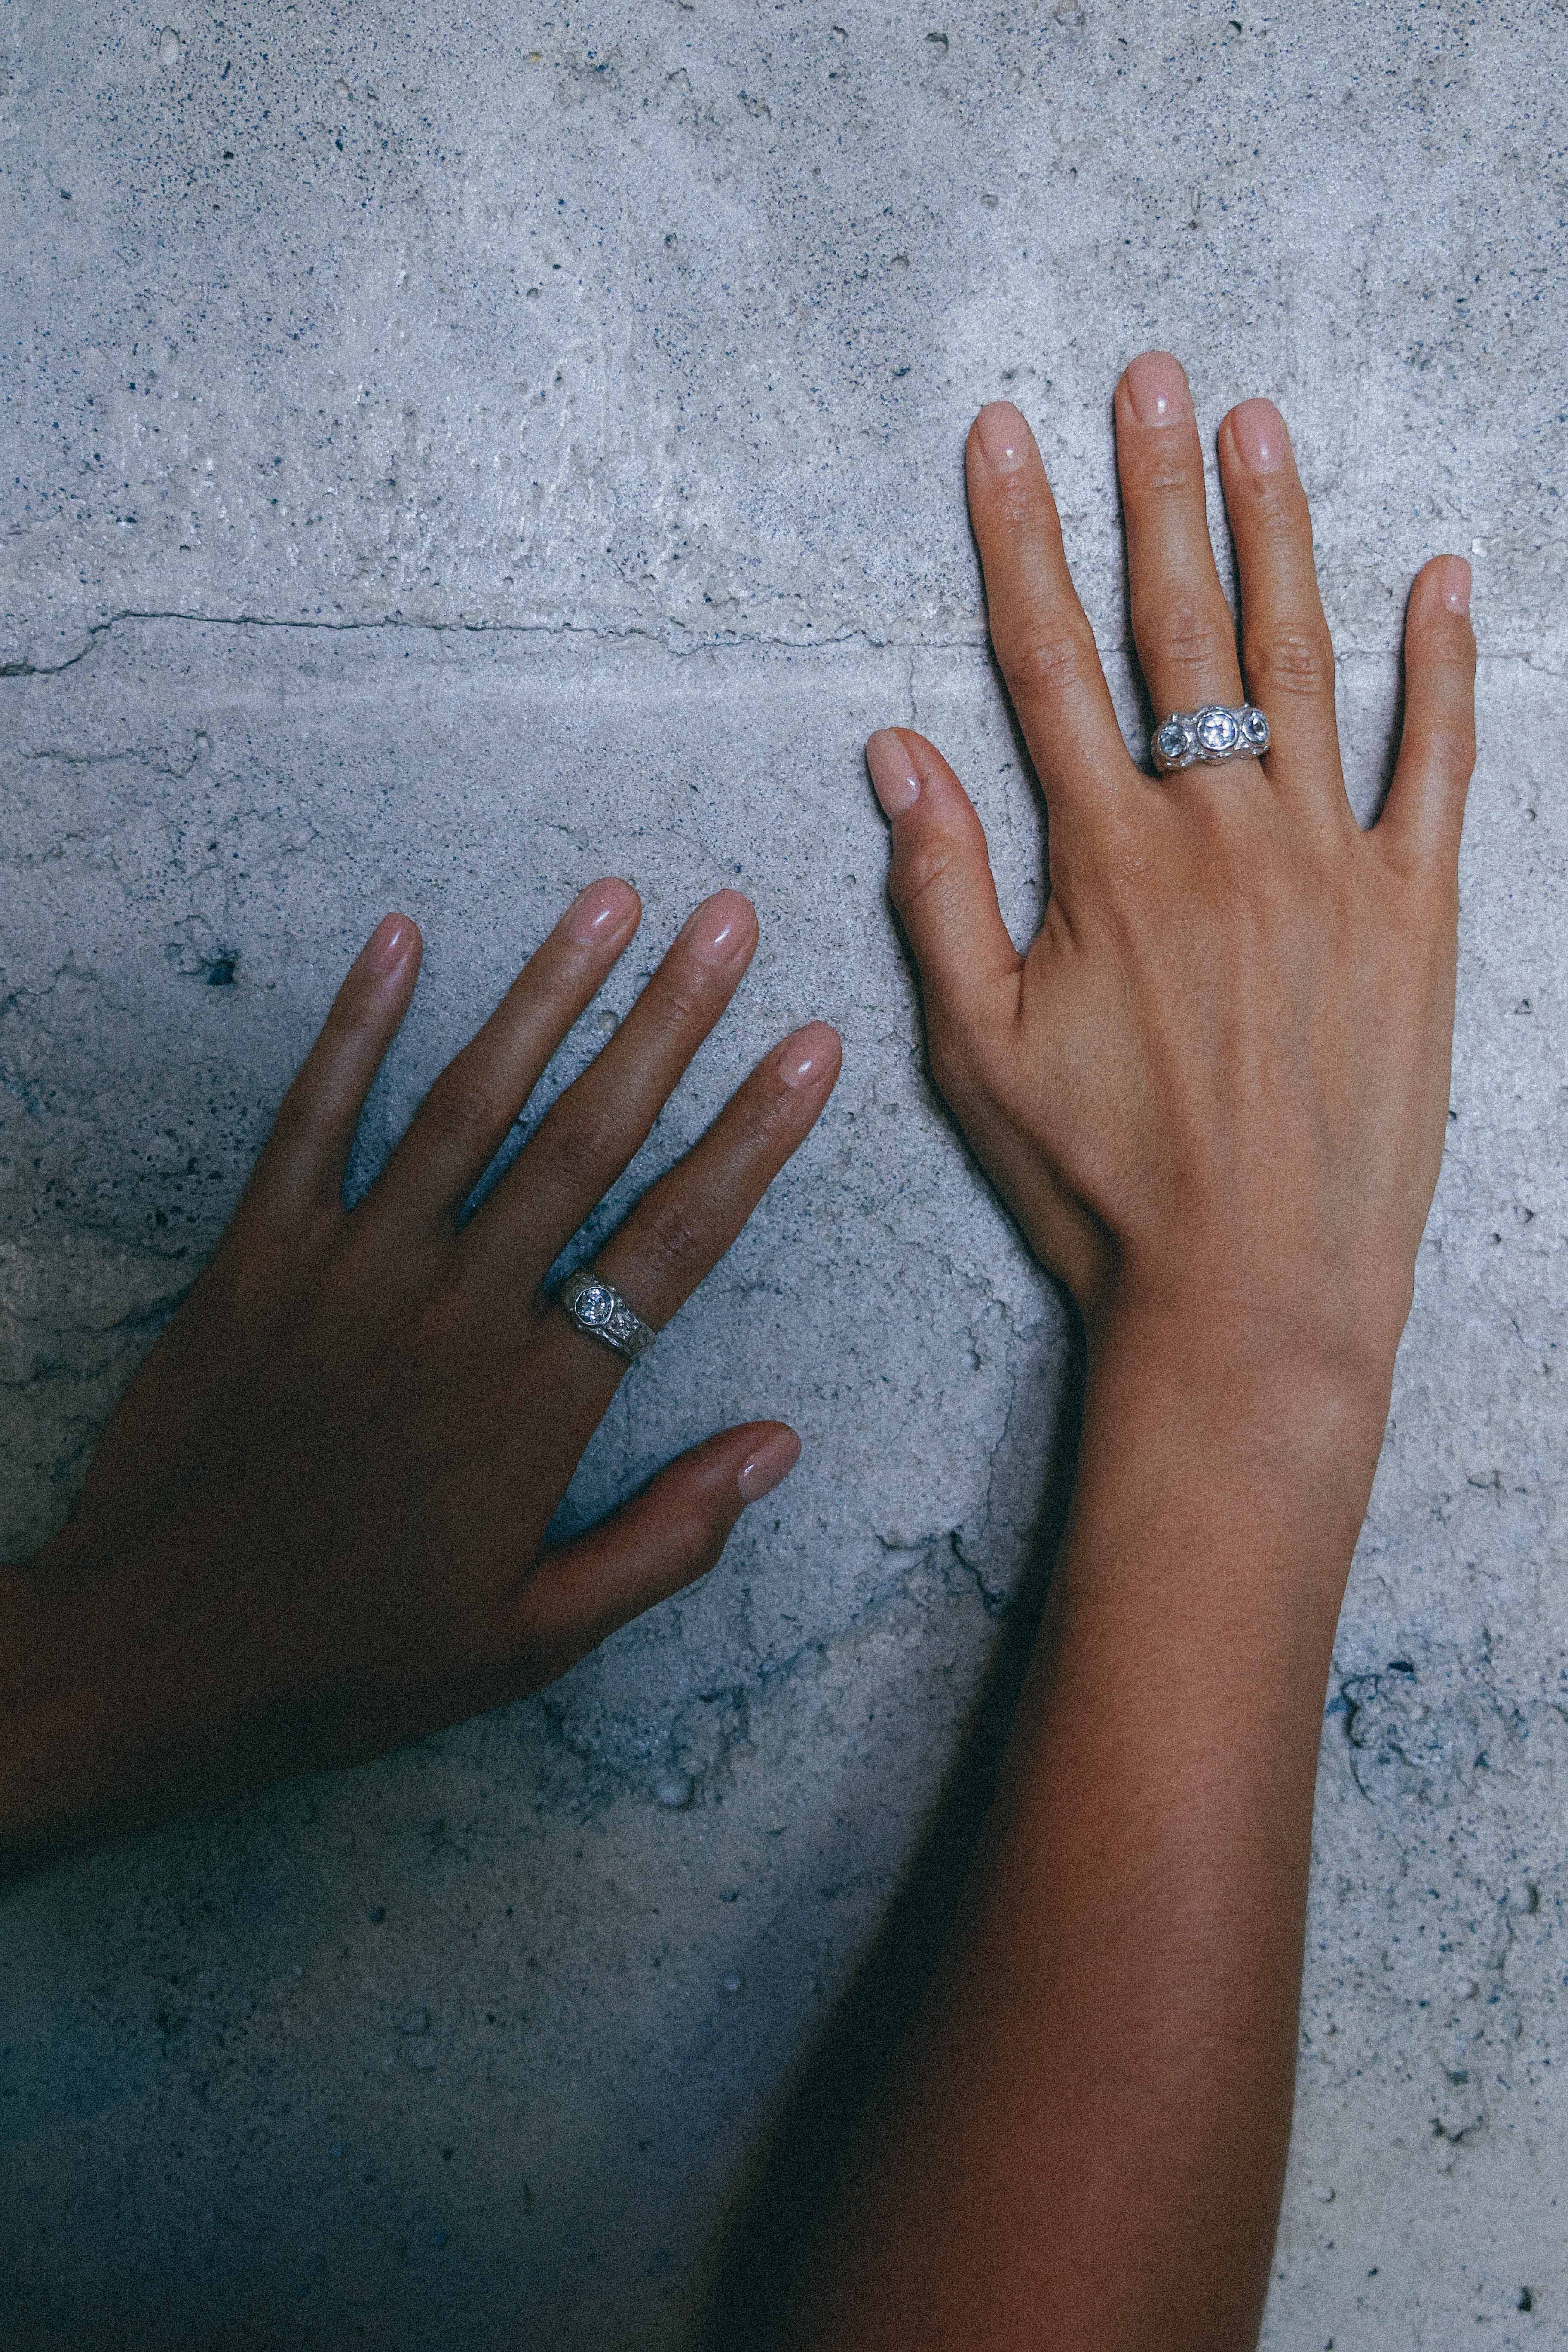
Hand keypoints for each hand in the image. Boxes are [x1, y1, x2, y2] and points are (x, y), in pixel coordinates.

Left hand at [3, 882, 839, 1851]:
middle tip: (728, 920)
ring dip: (543, 995)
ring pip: (466, 1106)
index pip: (672, 1242)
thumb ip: (663, 1542)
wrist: (154, 1662)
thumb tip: (777, 1447)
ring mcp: (351, 1272)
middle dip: (668, 1020)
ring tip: (609, 900)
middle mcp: (456, 1311)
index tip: (809, 1050)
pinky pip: (311, 1122)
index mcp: (537, 1401)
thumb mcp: (531, 1642)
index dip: (751, 1138)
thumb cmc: (350, 1660)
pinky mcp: (255, 1261)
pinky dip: (353, 1028)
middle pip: (586, 1139)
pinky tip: (399, 940)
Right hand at [867, 351, 1474, 1394]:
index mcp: (1106, 865)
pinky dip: (1445, 668)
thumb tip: (894, 754)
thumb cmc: (1103, 1185)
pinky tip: (1445, 577)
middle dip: (1155, 491)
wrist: (1251, 1291)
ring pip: (1303, 665)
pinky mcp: (1415, 915)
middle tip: (1150, 374)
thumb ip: (938, 892)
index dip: (1019, 537)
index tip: (1004, 434)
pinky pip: (1441, 765)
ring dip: (1280, 536)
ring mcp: (1329, 866)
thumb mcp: (979, 1052)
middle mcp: (1219, 838)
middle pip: (1178, 629)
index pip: (1045, 661)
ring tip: (1260, 426)